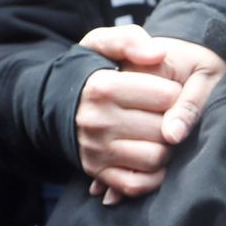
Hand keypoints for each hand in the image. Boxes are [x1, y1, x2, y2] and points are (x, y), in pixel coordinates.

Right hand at [75, 26, 225, 203]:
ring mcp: (96, 149)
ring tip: (156, 134)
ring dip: (164, 149)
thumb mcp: (103, 43)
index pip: (166, 95)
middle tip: (162, 115)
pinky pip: (136, 185)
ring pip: (155, 157)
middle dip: (170, 121)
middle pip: (163, 129)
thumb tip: (158, 55)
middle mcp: (96, 120)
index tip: (162, 90)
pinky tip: (152, 160)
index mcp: (102, 86)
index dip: (172, 92)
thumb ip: (130, 40)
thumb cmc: (90, 70)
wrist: (54, 101)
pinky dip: (151, 177)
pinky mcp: (97, 171)